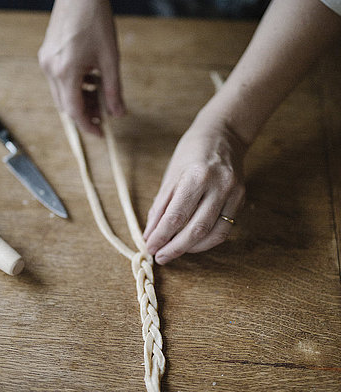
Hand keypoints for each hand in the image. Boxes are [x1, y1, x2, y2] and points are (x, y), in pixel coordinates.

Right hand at [38, 0, 124, 134]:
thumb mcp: (111, 58)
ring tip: (102, 95)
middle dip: (85, 113)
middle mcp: (50, 68)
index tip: (101, 133)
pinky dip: (75, 86)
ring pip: (62, 93)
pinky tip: (92, 79)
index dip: (89, 126)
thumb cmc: (96, 19)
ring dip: (81, 99)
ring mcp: (46, 61)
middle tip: (105, 115)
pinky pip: (59, 80)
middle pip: (66, 105)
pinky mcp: (47, 55)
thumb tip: (118, 114)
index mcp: (66, 71)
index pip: (75, 111)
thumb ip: (114, 90)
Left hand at [143, 111, 246, 263]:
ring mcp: (233, 194)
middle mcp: (218, 186)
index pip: (176, 216)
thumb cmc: (192, 152)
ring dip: (191, 248)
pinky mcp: (241, 200)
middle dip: (175, 247)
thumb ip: (161, 206)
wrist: (223, 135)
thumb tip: (151, 234)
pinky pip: (224, 229)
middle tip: (161, 256)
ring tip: (174, 252)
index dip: (161, 236)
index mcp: (197, 176)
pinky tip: (193, 243)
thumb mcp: (171, 175)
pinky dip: (207, 241)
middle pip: (196, 229)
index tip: (149, 247)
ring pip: (213, 233)